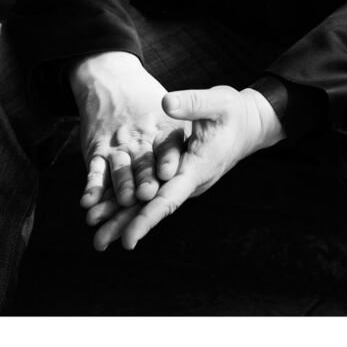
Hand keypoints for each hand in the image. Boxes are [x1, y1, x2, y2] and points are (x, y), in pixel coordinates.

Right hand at [69, 51, 190, 211]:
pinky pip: (95, 170)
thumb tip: (213, 151)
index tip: (168, 170)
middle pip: (143, 162)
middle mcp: (139, 139)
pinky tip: (88, 201)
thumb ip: (189, 128)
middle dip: (145, 178)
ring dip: (121, 185)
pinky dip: (92, 186)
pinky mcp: (97, 151)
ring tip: (124, 200)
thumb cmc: (147, 99)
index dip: (167, 157)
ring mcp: (117, 146)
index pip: (167, 144)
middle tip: (147, 194)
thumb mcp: (174, 108)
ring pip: (119, 168)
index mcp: (163, 129)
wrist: (110, 78)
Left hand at [88, 85, 284, 250]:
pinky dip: (132, 203)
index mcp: (198, 167)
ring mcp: (184, 181)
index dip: (148, 217)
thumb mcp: (217, 102)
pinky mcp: (179, 176)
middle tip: (97, 243)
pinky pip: (153, 193)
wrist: (249, 124)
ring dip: (124, 217)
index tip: (128, 237)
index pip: (170, 198)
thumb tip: (166, 103)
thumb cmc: (233, 112)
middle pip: (155, 208)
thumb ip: (192, 103)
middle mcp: (190, 181)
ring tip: (97, 236)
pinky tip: (111, 211)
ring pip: (151, 203)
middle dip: (126, 224)